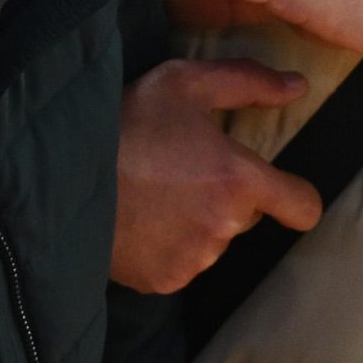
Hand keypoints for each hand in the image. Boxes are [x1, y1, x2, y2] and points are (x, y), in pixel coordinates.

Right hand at [115, 59, 323, 293]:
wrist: (60, 174)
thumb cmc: (125, 123)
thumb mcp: (183, 82)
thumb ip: (248, 81)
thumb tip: (297, 85)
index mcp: (238, 179)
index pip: (302, 207)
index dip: (297, 198)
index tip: (284, 192)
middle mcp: (224, 226)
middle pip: (247, 217)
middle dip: (226, 198)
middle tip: (182, 172)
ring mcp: (195, 259)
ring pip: (213, 240)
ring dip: (196, 222)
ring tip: (154, 195)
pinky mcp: (165, 280)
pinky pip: (181, 264)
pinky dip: (167, 246)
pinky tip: (140, 221)